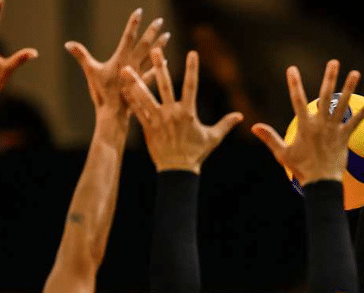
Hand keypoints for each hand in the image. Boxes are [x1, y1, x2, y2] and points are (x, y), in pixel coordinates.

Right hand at [65, 8, 169, 123]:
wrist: (113, 113)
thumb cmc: (102, 93)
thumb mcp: (90, 72)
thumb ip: (81, 56)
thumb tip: (68, 44)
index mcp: (121, 58)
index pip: (128, 36)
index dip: (134, 23)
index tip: (140, 11)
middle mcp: (133, 64)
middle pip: (145, 44)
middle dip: (152, 31)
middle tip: (160, 20)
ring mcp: (140, 74)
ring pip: (152, 56)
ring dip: (160, 46)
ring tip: (167, 36)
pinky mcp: (143, 84)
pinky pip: (153, 73)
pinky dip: (159, 67)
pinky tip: (165, 61)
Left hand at [120, 49, 243, 173]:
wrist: (178, 172)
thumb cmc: (197, 154)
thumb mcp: (213, 138)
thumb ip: (225, 124)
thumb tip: (240, 116)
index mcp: (188, 113)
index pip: (191, 86)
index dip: (192, 69)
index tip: (192, 52)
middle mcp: (172, 113)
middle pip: (165, 85)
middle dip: (159, 67)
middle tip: (154, 50)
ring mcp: (158, 120)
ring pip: (145, 97)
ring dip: (135, 82)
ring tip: (126, 69)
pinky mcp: (148, 129)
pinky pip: (138, 112)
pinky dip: (130, 101)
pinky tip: (122, 89)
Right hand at [251, 60, 363, 185]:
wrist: (321, 183)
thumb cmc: (301, 169)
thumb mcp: (282, 154)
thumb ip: (269, 137)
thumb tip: (253, 126)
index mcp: (305, 125)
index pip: (297, 99)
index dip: (294, 83)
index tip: (291, 69)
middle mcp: (320, 123)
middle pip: (325, 95)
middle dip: (329, 77)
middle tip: (334, 62)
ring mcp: (334, 129)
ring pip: (343, 104)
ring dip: (350, 88)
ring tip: (355, 73)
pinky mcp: (345, 137)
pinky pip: (356, 121)